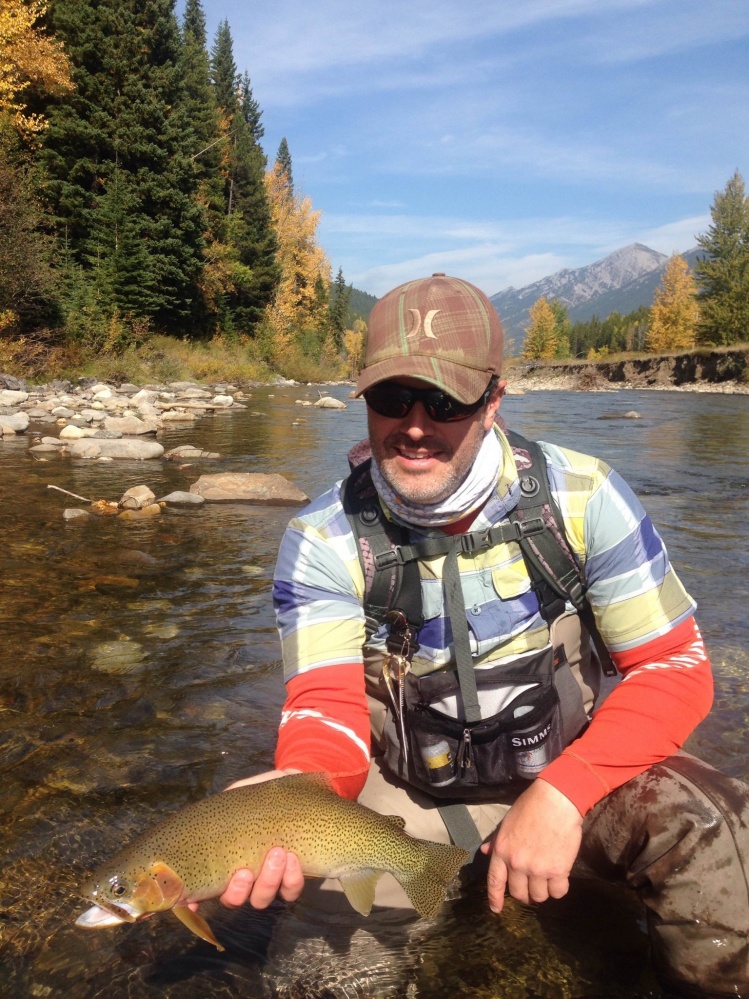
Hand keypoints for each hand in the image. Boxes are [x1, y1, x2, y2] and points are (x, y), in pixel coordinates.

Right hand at [188, 769, 304, 912]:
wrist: (296, 789)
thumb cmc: (261, 796)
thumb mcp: (237, 797)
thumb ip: (223, 807)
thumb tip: (207, 819)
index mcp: (225, 860)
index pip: (203, 889)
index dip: (194, 901)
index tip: (191, 903)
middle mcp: (244, 877)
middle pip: (233, 900)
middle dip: (237, 891)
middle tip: (244, 872)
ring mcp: (268, 880)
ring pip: (261, 899)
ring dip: (267, 881)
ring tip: (277, 854)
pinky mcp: (292, 878)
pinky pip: (290, 891)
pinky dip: (291, 879)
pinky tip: (293, 858)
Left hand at [480, 778, 582, 912]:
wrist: (556, 801)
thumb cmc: (531, 807)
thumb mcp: (508, 822)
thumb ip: (497, 840)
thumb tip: (487, 852)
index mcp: (502, 850)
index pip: (495, 881)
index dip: (495, 898)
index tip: (496, 909)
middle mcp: (517, 864)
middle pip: (519, 893)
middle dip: (525, 894)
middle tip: (532, 887)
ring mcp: (538, 869)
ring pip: (539, 896)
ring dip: (543, 891)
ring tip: (547, 880)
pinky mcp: (558, 870)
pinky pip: (558, 892)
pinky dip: (559, 888)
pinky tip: (560, 878)